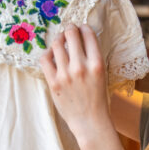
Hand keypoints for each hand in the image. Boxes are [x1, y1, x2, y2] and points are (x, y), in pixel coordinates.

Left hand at [40, 24, 111, 140]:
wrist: (90, 121)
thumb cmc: (98, 98)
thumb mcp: (102, 75)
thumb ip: (93, 58)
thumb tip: (82, 40)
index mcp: (97, 64)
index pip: (88, 35)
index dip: (83, 28)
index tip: (81, 28)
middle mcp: (81, 67)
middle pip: (71, 35)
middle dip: (70, 29)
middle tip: (69, 29)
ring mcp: (65, 75)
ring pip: (57, 44)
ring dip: (59, 39)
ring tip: (60, 40)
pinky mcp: (54, 82)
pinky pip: (45, 59)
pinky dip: (48, 53)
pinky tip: (52, 54)